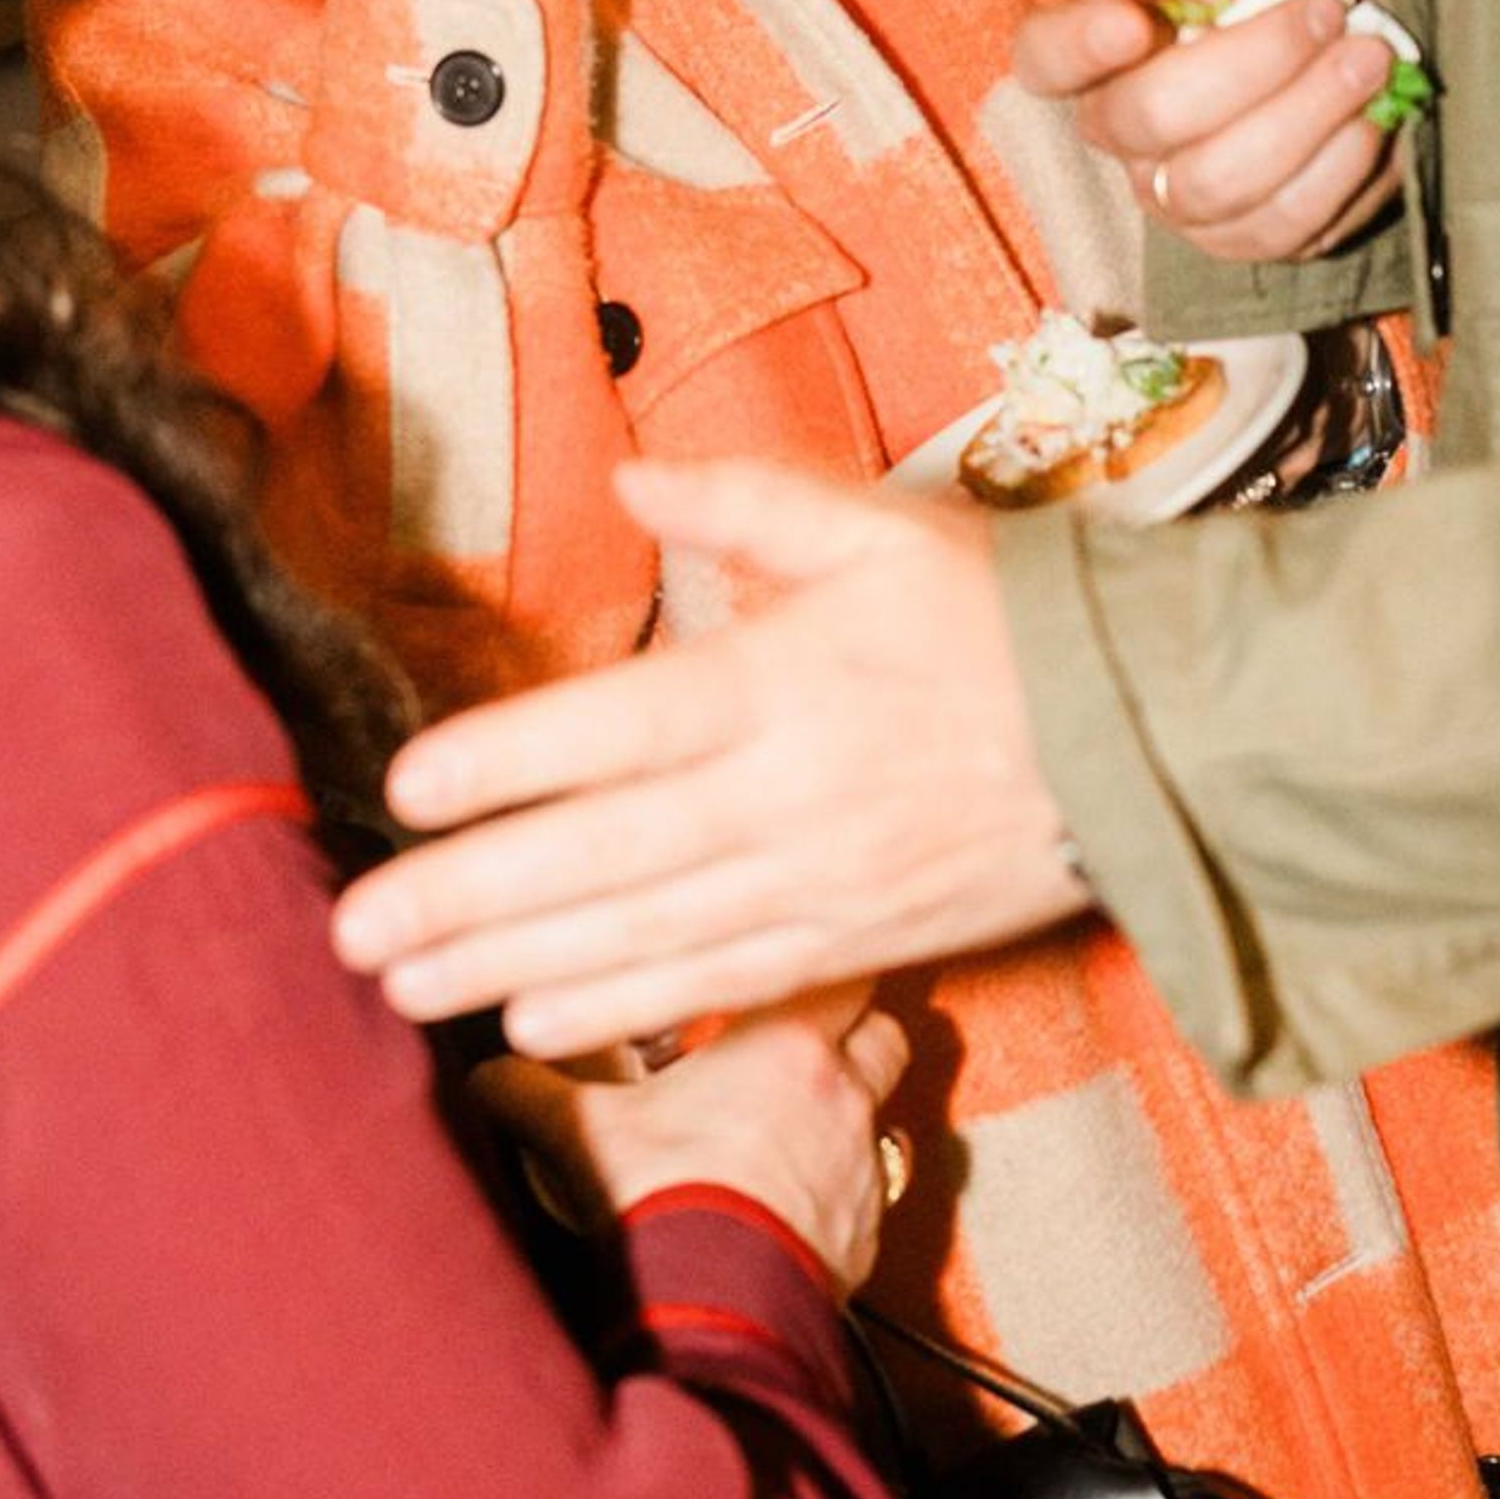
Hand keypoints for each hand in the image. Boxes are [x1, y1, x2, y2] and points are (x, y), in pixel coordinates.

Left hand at [335, 463, 1089, 1055]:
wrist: (1148, 740)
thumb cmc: (1002, 619)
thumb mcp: (879, 529)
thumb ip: (746, 502)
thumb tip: (629, 476)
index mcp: (785, 683)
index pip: (619, 727)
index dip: (508, 762)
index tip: (406, 791)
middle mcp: (788, 797)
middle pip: (604, 856)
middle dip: (469, 897)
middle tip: (351, 930)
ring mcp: (818, 884)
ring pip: (642, 938)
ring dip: (512, 965)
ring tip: (401, 988)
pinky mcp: (851, 943)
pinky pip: (717, 987)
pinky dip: (622, 1012)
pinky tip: (530, 1023)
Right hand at [472, 988, 913, 1293]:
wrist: (711, 1309)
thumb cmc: (658, 1200)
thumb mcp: (579, 1131)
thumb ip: (529, 1090)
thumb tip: (485, 1075)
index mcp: (787, 1045)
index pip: (840, 969)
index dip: (821, 967)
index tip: (790, 971)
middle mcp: (844, 1095)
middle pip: (884, 1032)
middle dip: (852, 1034)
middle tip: (801, 1045)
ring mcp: (863, 1167)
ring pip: (881, 1116)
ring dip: (847, 1116)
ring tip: (794, 1128)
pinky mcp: (867, 1235)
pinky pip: (868, 1196)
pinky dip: (840, 1193)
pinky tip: (793, 1203)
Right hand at [1009, 0, 1407, 268]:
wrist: (1372, 0)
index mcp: (1095, 41)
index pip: (1043, 60)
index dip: (1080, 50)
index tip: (1134, 20)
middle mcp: (1122, 127)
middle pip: (1149, 121)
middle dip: (1255, 62)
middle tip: (1326, 10)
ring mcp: (1179, 193)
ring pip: (1217, 184)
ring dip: (1307, 113)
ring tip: (1367, 55)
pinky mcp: (1246, 237)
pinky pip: (1280, 226)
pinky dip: (1339, 165)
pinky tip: (1367, 116)